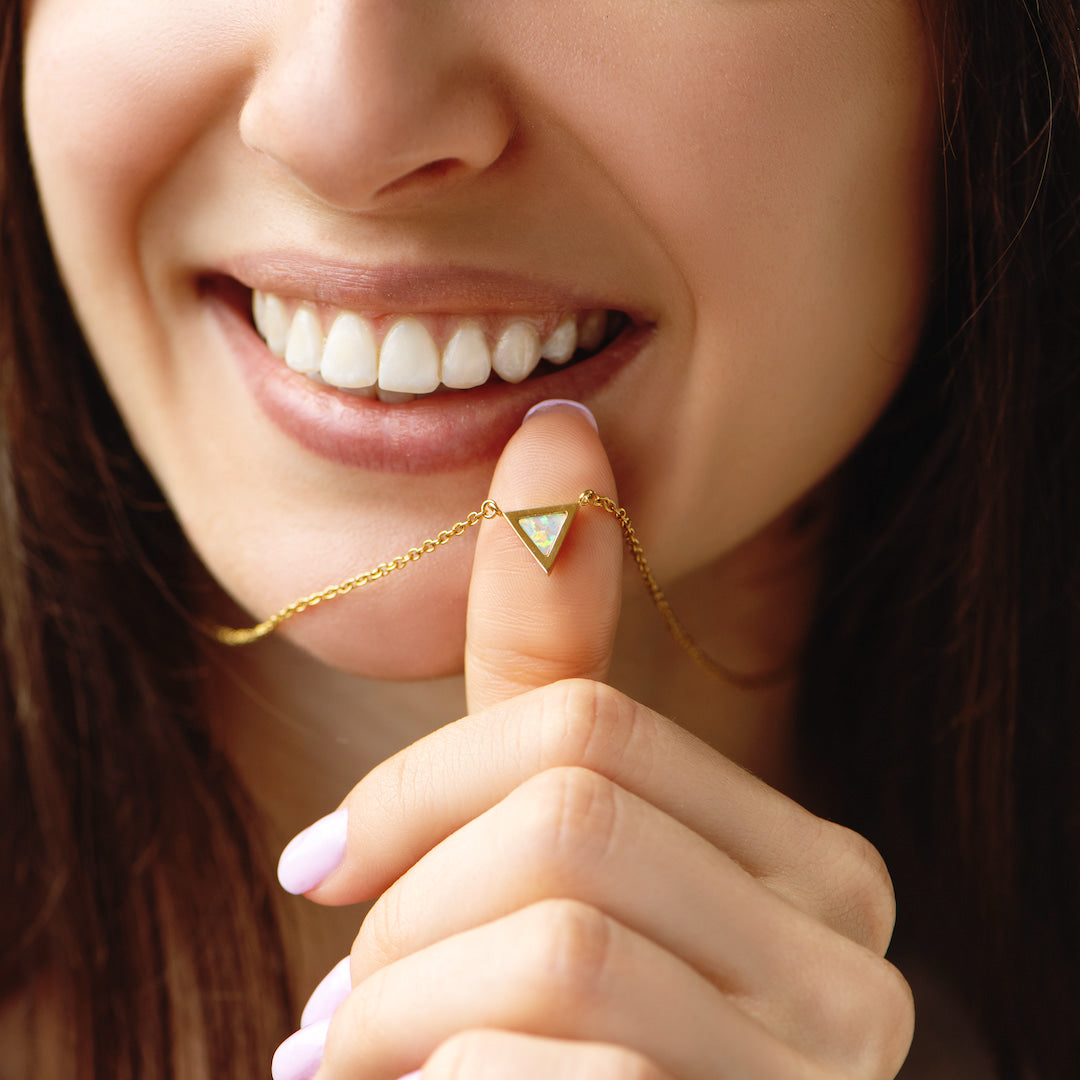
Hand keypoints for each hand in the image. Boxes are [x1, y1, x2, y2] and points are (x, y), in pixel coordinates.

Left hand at [274, 403, 913, 1079]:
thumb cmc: (538, 1048)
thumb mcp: (536, 854)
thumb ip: (551, 661)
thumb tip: (556, 425)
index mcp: (817, 871)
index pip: (589, 730)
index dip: (416, 789)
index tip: (317, 866)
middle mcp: (856, 963)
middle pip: (568, 815)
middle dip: (407, 910)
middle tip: (339, 1008)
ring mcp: (821, 1075)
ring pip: (553, 933)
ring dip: (404, 1005)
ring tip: (359, 1065)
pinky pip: (555, 1056)